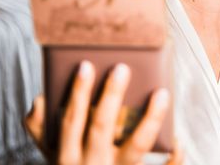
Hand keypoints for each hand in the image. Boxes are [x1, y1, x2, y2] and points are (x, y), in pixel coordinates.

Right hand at [25, 61, 181, 163]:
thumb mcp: (50, 154)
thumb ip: (40, 128)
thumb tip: (41, 99)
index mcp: (67, 155)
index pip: (71, 120)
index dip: (78, 93)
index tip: (86, 65)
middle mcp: (91, 164)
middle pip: (102, 127)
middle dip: (111, 96)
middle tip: (122, 68)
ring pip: (136, 146)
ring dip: (150, 119)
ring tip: (161, 93)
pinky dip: (172, 159)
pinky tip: (179, 141)